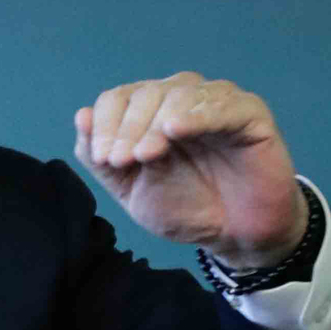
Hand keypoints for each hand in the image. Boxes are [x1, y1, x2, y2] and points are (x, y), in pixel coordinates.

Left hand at [73, 72, 308, 269]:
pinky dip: (196, 114)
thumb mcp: (131, 189)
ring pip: (178, 94)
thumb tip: (81, 115)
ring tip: (146, 155)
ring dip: (154, 123)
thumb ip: (102, 158)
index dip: (106, 124)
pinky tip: (177, 130)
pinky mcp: (249, 114)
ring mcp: (216, 103)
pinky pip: (222, 104)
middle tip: (122, 161)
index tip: (104, 159)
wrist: (233, 236)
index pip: (118, 98)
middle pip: (144, 94)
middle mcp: (181, 99)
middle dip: (127, 128)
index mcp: (150, 112)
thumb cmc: (185, 207)